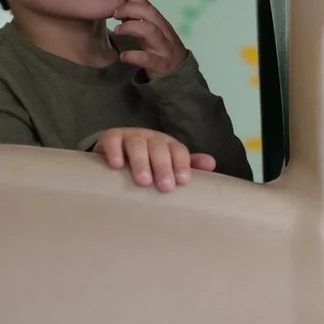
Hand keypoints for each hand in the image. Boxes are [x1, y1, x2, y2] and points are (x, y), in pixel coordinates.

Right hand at [93, 127, 217, 191]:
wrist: (117, 151)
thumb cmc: (148, 163)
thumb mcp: (168, 164)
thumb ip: (188, 165)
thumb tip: (212, 164)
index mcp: (168, 145)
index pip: (178, 151)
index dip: (182, 164)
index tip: (183, 181)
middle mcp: (151, 138)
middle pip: (159, 147)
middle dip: (163, 166)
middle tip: (165, 187)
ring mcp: (130, 136)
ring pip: (137, 144)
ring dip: (141, 162)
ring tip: (143, 181)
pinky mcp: (111, 138)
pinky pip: (112, 141)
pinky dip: (114, 151)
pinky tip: (117, 166)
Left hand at [109, 0, 188, 78]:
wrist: (178, 78)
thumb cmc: (161, 52)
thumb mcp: (151, 34)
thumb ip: (139, 20)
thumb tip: (121, 5)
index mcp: (161, 24)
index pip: (147, 4)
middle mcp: (164, 33)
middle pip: (150, 13)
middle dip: (131, 8)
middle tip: (114, 12)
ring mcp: (164, 48)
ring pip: (150, 31)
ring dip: (131, 27)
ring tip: (118, 30)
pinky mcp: (160, 64)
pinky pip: (146, 58)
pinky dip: (132, 55)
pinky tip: (123, 56)